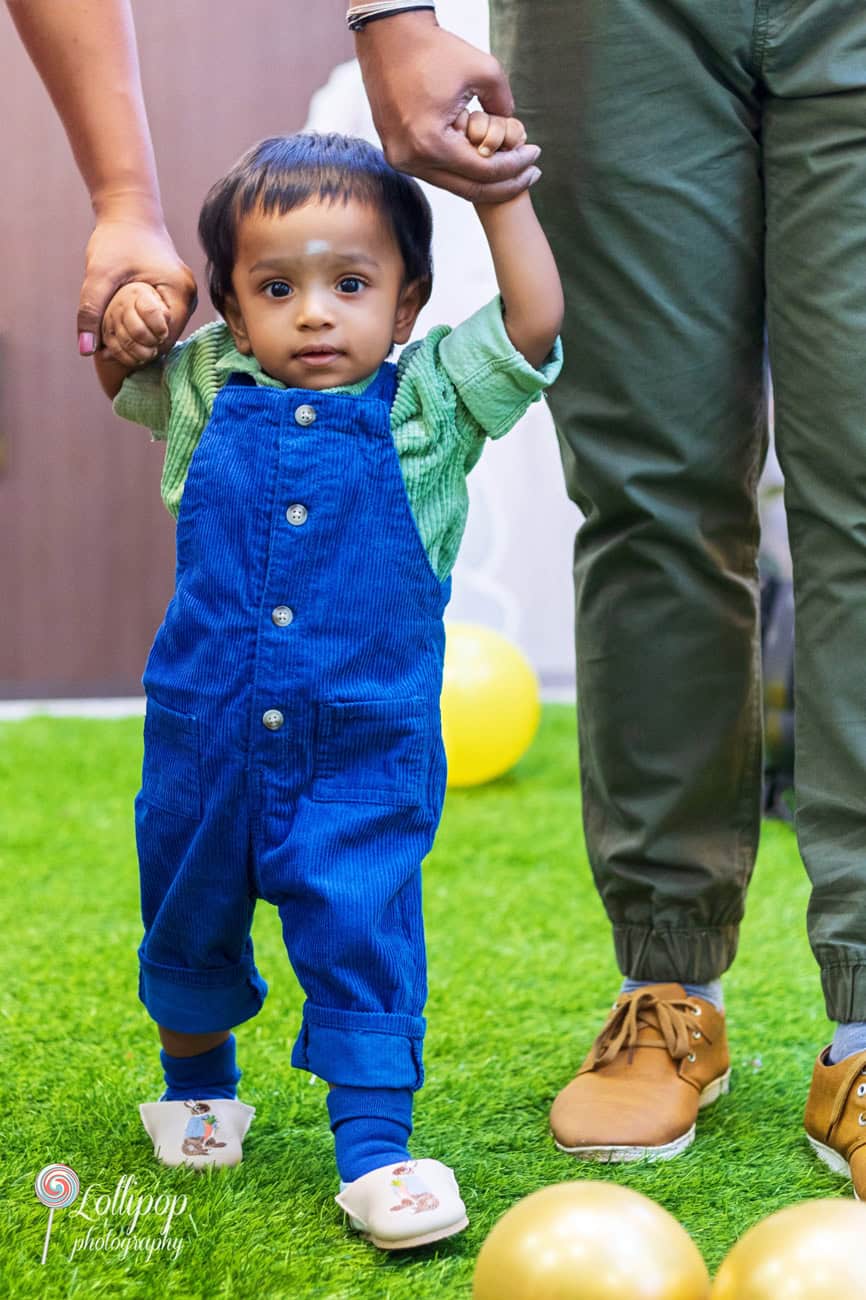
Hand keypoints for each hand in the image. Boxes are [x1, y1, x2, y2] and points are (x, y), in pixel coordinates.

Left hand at [78, 217, 196, 355]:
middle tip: (108, 346)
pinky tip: (121, 324)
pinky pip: (161, 321)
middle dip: (138, 346)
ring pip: (163, 332)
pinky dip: (143, 326)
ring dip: (140, 337)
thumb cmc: (116, 239)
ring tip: (113, 336)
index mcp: (180, 292)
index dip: (137, 349)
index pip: (164, 340)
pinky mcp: (176, 294)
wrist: (129, 213)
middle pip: (165, 339)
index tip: (110, 349)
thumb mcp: (99, 275)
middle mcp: (189, 297)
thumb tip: (85, 350)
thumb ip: (91, 310)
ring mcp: (185, 296)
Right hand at [356, 14, 540, 202]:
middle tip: (530, 174)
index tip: (536, 154)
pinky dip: (462, 168)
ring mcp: (400, 160)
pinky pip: (437, 171)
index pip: (483, 171)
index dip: (515, 166)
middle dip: (505, 184)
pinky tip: (483, 158)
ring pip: (453, 184)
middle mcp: (412, 160)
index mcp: (430, 143)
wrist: (388, 36)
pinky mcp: (396, 153)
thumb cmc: (434, 49)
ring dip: (484, 179)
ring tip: (512, 167)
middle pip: (469, 189)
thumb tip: (513, 131)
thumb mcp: (484, 70)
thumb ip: (504, 104)